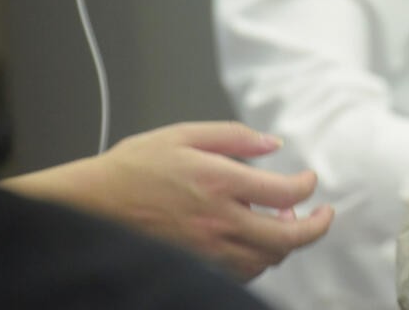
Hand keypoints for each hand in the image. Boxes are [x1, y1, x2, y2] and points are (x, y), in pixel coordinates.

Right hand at [1, 121, 333, 279]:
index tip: (309, 180)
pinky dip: (256, 260)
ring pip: (265, 260)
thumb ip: (234, 136)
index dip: (307, 187)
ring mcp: (206, 249)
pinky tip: (252, 242)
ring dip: (284, 244)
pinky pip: (239, 274)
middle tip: (322, 216)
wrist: (86, 206)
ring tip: (282, 224)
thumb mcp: (183, 135)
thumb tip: (271, 144)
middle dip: (314, 227)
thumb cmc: (130, 169)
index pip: (286, 193)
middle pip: (286, 238)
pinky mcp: (193, 267)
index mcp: (219, 181)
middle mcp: (217, 220)